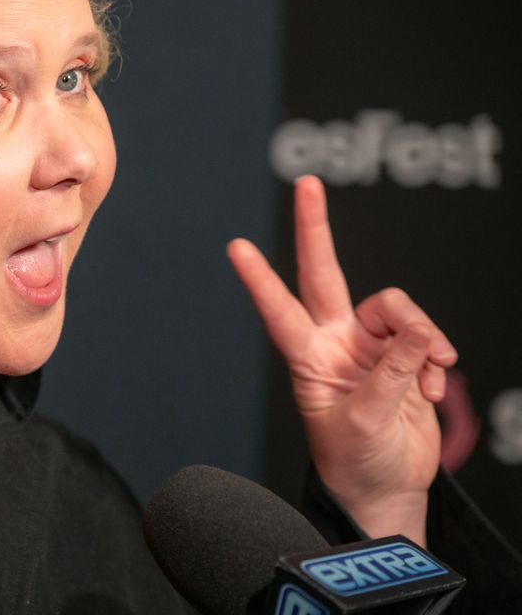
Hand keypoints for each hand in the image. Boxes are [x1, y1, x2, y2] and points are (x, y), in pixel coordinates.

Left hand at [227, 176, 456, 545]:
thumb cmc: (356, 459)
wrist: (385, 487)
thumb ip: (392, 375)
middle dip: (315, 227)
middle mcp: (334, 340)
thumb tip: (416, 334)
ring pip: (397, 309)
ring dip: (421, 337)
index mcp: (308, 357)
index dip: (260, 279)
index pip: (279, 309)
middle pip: (325, 272)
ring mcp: (369, 343)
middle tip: (307, 182)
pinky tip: (431, 389)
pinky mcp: (402, 353)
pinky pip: (424, 336)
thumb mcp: (366, 422)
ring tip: (429, 377)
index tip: (235, 247)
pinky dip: (434, 360)